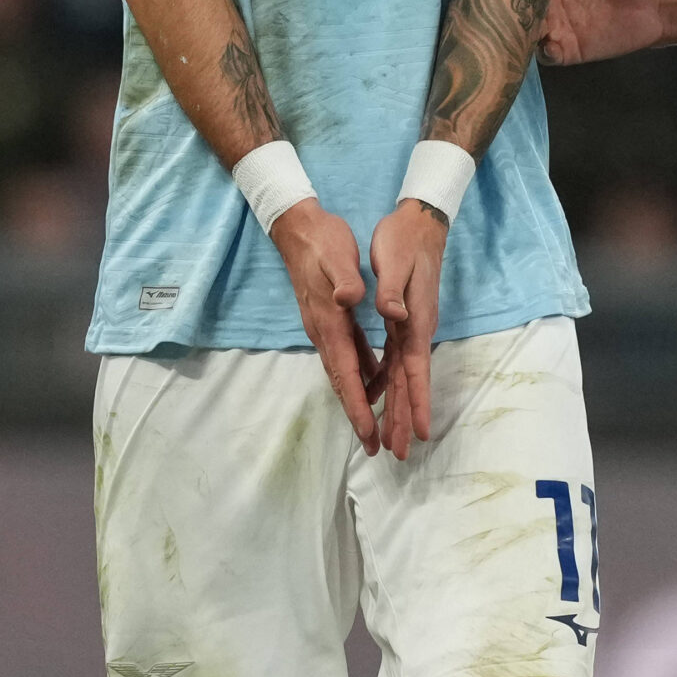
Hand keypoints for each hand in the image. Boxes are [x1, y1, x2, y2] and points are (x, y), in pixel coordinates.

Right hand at [269, 201, 382, 453]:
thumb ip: (345, 280)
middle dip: (358, 415)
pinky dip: (362, 371)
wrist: (300, 229)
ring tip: (376, 426)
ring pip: (346, 371)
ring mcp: (328, 327)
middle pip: (344, 383)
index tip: (367, 433)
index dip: (357, 405)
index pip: (346, 373)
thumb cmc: (324, 242)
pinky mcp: (333, 318)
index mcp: (331, 323)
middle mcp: (326, 332)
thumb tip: (350, 298)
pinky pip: (350, 353)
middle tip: (373, 447)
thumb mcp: (338, 258)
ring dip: (360, 398)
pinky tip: (375, 381)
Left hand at [370, 200, 449, 457]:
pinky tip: (373, 393)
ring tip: (388, 437)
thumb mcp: (395, 262)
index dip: (415, 403)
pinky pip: (391, 360)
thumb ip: (392, 291)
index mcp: (413, 321)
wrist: (418, 221)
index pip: (414, 371)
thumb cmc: (404, 240)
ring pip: (400, 375)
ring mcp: (409, 326)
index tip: (419, 433)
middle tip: (401, 453)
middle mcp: (415, 329)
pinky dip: (383, 381)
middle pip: (409, 382)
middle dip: (404, 418)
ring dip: (394, 406)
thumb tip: (392, 316)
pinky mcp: (401, 320)